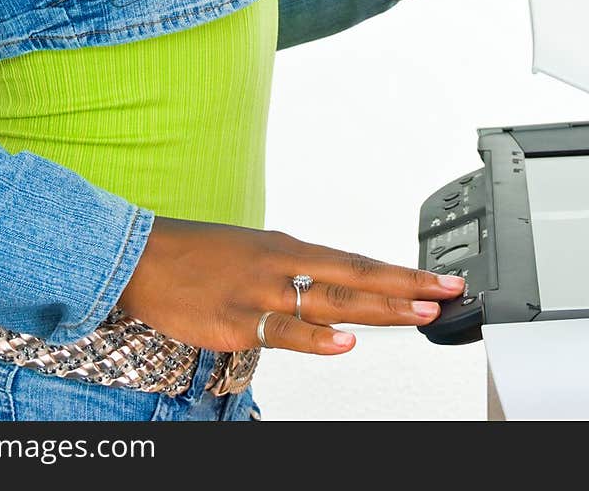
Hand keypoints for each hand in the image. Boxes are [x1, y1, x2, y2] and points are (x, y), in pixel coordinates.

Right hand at [118, 216, 464, 354]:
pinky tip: (343, 343)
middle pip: (356, 278)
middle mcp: (282, 264)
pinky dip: (315, 338)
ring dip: (379, 309)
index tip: (440, 280)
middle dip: (406, 288)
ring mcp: (260, 293)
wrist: (141, 257)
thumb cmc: (198, 255)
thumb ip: (294, 273)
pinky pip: (281, 332)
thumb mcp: (255, 252)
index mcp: (289, 246)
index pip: (358, 261)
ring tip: (418, 315)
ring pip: (330, 302)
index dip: (401, 273)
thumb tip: (334, 292)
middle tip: (447, 294)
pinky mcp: (235, 321)